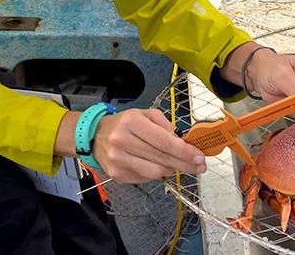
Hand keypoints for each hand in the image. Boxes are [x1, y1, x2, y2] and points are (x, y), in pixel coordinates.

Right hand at [90, 109, 206, 183]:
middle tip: (199, 166)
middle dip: (184, 164)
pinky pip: (145, 178)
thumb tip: (183, 142)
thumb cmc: (124, 124)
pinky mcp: (116, 174)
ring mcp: (118, 160)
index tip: (199, 157)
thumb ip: (165, 125)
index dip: (184, 151)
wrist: (94, 136)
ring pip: (154, 172)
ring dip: (170, 169)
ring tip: (176, 164)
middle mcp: (122, 141)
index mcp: (131, 122)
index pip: (163, 141)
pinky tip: (155, 165)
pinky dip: (155, 173)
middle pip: (161, 158)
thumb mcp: (144, 115)